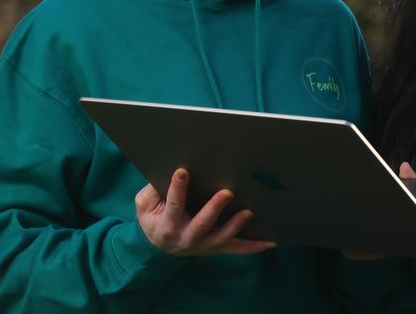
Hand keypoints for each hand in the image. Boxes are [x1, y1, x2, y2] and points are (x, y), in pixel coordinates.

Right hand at [136, 167, 275, 255]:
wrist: (158, 247)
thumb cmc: (154, 218)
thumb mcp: (145, 204)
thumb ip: (154, 189)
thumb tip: (172, 167)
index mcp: (168, 225)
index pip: (174, 204)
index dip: (178, 188)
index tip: (183, 170)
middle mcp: (187, 237)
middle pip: (202, 223)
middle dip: (215, 207)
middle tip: (227, 192)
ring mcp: (204, 245)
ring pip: (222, 237)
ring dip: (236, 225)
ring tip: (248, 212)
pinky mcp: (216, 247)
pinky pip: (237, 248)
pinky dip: (254, 246)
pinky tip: (270, 242)